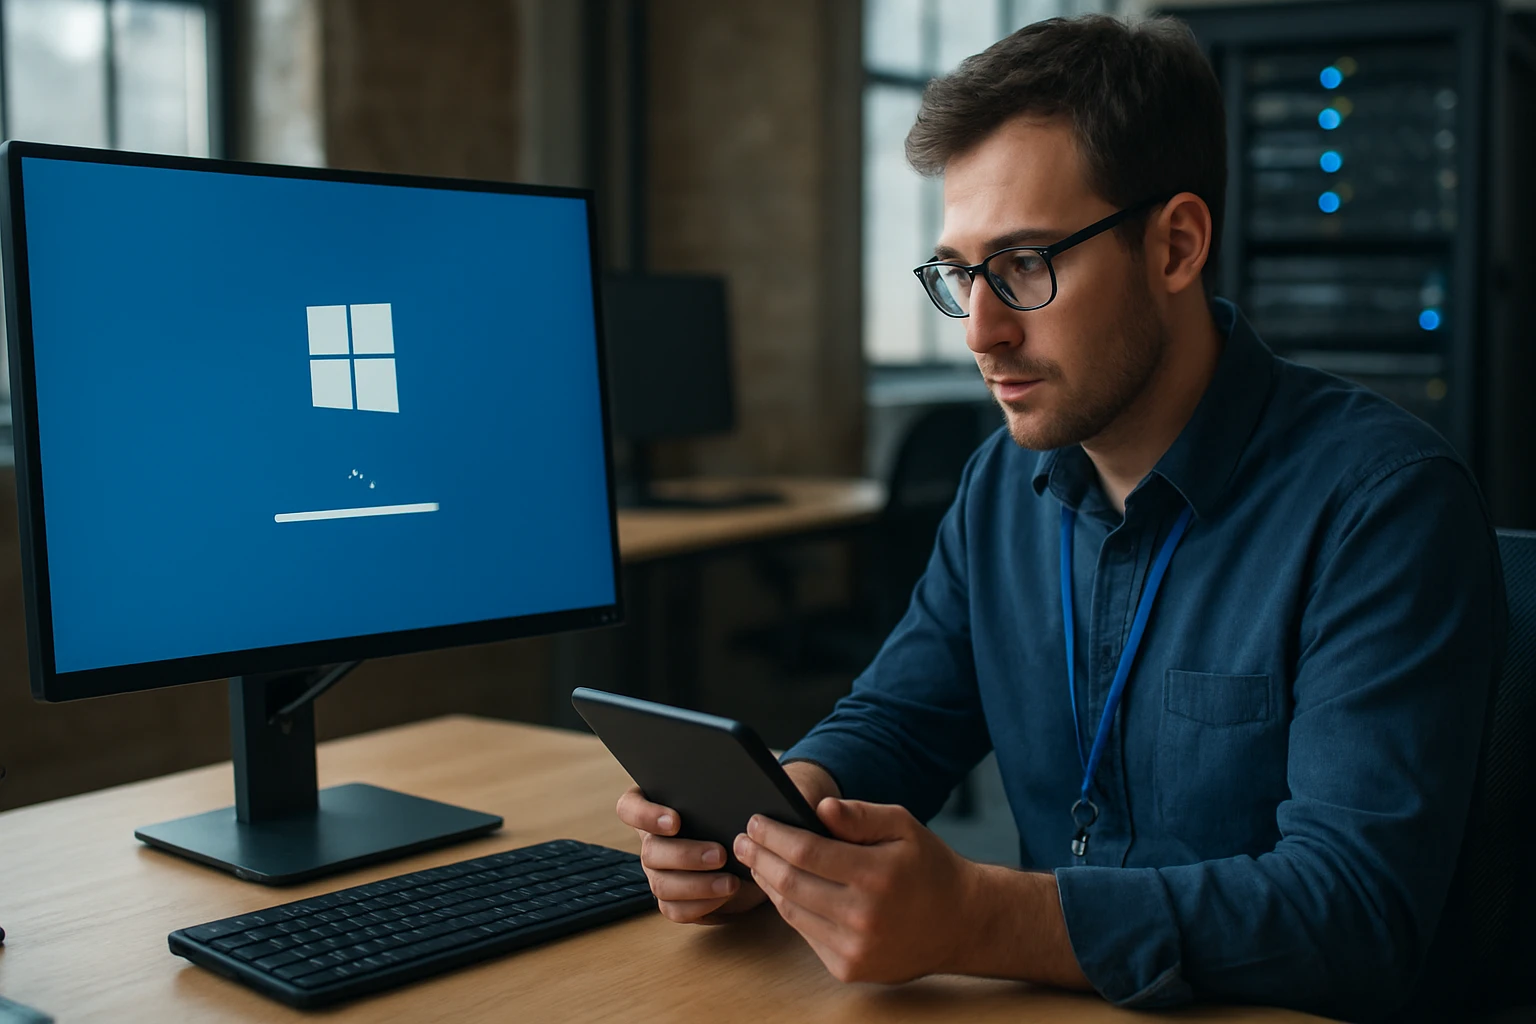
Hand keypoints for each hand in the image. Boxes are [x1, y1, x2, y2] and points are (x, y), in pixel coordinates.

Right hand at [615, 761, 839, 924]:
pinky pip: (674, 909)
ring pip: (660, 884)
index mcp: (657, 803)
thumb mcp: (758, 790)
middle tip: (719, 854)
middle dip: (684, 855)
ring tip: (730, 882)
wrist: (760, 839)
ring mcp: (660, 872)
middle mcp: (652, 839)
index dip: (647, 815)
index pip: (630, 807)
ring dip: (695, 885)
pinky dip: (698, 905)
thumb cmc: (754, 806)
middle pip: (649, 851)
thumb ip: (757, 785)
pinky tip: (724, 897)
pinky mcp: (675, 898)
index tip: (677, 819)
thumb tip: (772, 790)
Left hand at [733, 797, 981, 982]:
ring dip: (767, 883)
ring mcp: (854, 948)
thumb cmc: (928, 867)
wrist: (960, 923)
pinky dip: (789, 908)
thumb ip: (860, 815)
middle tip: (742, 840)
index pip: (806, 851)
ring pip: (791, 911)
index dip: (774, 834)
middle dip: (759, 857)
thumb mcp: (903, 826)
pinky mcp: (848, 968)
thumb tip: (819, 807)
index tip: (756, 820)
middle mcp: (863, 916)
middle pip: (790, 882)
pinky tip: (781, 889)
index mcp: (876, 875)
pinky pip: (805, 933)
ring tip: (755, 861)